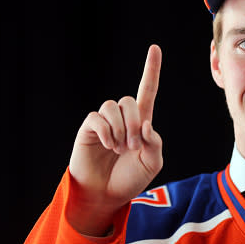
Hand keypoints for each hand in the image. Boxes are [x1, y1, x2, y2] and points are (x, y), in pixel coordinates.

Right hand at [67, 44, 162, 235]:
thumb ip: (155, 143)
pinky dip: (106, 132)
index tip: (155, 48)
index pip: (147, 91)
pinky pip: (97, 118)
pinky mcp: (89, 128)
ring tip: (117, 149)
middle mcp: (122, 118)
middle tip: (132, 146)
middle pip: (129, 100)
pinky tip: (107, 146)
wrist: (106, 195)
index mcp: (141, 123)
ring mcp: (104, 122)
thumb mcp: (152, 163)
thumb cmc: (129, 179)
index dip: (151, 70)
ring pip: (113, 106)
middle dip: (134, 123)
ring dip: (119, 130)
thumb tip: (146, 124)